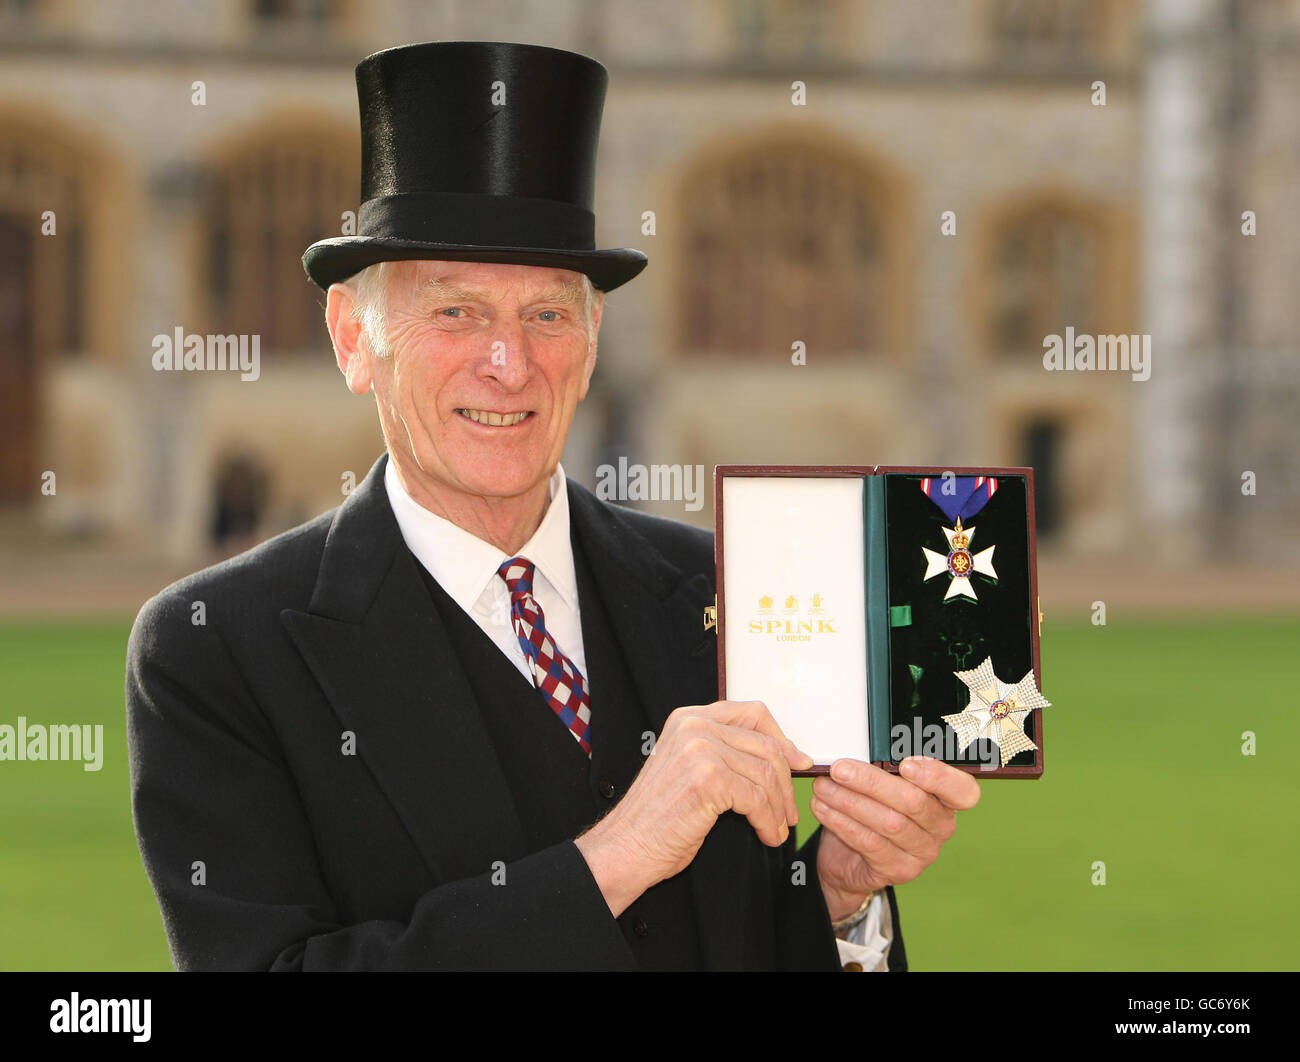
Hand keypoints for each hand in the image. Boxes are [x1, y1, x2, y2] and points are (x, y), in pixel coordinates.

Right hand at [576, 700, 812, 916]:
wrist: (627, 846)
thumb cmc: (658, 817)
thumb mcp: (690, 768)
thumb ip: (725, 751)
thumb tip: (783, 754)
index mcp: (689, 717)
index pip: (752, 713)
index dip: (781, 738)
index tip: (798, 762)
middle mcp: (695, 726)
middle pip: (766, 745)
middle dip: (786, 782)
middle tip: (790, 810)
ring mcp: (700, 749)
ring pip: (766, 774)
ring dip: (779, 807)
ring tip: (779, 827)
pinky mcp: (708, 778)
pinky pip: (757, 799)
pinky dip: (769, 821)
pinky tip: (767, 834)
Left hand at [812, 756, 979, 921]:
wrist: (850, 857)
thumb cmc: (871, 807)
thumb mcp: (882, 784)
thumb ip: (884, 768)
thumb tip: (858, 748)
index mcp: (946, 799)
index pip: (963, 790)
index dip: (938, 776)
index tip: (906, 764)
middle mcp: (941, 827)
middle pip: (914, 802)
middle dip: (872, 782)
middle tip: (839, 769)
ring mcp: (923, 852)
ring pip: (889, 823)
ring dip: (850, 801)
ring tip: (823, 787)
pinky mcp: (900, 870)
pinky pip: (870, 843)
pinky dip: (842, 822)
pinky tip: (823, 808)